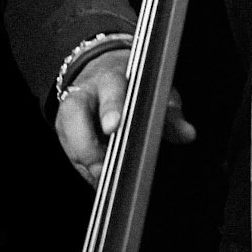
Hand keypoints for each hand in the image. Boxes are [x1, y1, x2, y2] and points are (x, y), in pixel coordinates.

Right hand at [55, 48, 196, 187]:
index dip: (111, 108)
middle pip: (75, 111)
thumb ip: (170, 112)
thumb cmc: (135, 84)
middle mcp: (85, 92)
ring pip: (67, 134)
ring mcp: (70, 111)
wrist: (102, 71)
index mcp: (112, 77)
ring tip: (102, 177)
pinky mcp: (64, 130)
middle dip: (87, 142)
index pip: (111, 88)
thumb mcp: (156, 91)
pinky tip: (98, 179)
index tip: (114, 127)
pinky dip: (83, 168)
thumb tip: (187, 134)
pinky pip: (69, 152)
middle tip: (102, 168)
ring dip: (84, 160)